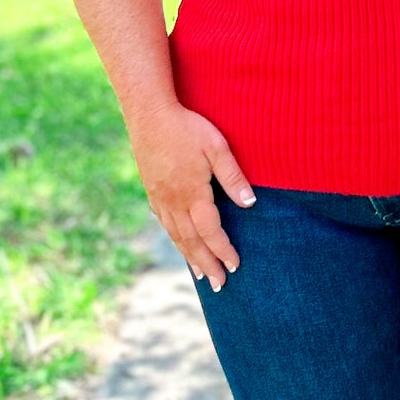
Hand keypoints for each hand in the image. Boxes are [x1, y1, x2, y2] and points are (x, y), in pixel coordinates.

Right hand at [133, 104, 254, 290]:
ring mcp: (160, 198)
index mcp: (193, 193)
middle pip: (192, 241)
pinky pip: (165, 223)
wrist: (149, 114)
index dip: (223, 250)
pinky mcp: (152, 190)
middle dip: (208, 264)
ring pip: (177, 235)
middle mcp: (174, 201)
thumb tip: (250, 204)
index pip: (211, 231)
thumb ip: (233, 177)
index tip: (235, 265)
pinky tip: (181, 244)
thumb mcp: (216, 147)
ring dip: (190, 257)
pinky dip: (176, 239)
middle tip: (220, 285)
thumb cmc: (187, 128)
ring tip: (202, 275)